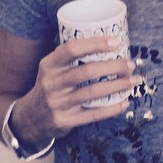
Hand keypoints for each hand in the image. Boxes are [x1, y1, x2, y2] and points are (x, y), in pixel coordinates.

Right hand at [12, 36, 135, 146]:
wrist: (30, 118)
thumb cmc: (51, 86)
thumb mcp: (52, 69)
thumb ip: (72, 58)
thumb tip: (109, 44)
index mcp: (49, 64)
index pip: (72, 49)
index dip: (95, 44)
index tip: (116, 42)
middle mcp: (51, 82)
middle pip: (87, 71)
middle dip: (113, 66)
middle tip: (130, 64)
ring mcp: (57, 103)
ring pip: (93, 92)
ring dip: (117, 86)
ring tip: (132, 81)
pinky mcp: (65, 120)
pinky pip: (93, 114)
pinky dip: (112, 108)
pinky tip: (124, 102)